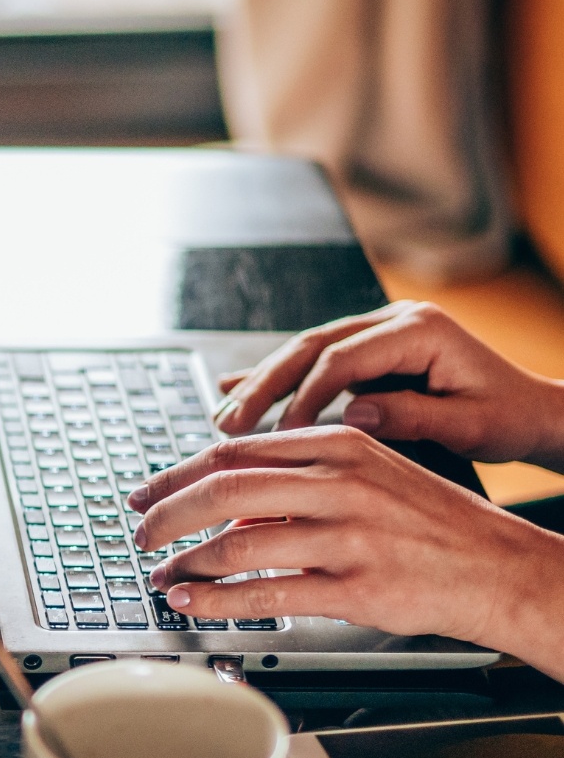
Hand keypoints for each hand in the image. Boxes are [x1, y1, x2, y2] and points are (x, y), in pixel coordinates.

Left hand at [128, 426, 563, 671]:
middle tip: (140, 533)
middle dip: (166, 514)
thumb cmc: (428, 525)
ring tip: (161, 575)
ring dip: (185, 563)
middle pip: (223, 489)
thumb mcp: (367, 475)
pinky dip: (216, 599)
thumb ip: (297, 479)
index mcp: (338, 446)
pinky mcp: (355, 587)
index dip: (176, 475)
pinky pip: (266, 593)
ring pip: (237, 542)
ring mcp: (348, 536)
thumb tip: (226, 502)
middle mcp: (340, 483)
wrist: (498, 567)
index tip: (146, 494)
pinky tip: (192, 602)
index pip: (233, 452)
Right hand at [211, 302, 563, 467]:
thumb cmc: (508, 418)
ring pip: (303, 353)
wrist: (532, 411)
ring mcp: (377, 333)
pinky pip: (312, 363)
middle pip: (310, 347)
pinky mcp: (368, 352)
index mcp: (419, 330)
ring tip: (224, 418)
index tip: (280, 435)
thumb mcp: (470, 424)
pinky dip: (275, 379)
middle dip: (263, 386)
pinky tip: (233, 388)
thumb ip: (412, 417)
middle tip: (229, 424)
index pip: (342, 359)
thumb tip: (353, 415)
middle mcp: (393, 321)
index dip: (304, 397)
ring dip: (260, 385)